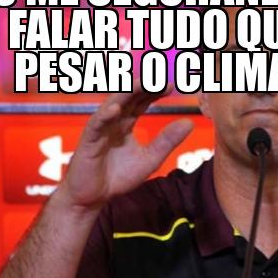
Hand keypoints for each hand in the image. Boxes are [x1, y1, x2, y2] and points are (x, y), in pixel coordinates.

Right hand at [57, 85, 192, 210]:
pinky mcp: (88, 142)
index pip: (141, 101)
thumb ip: (167, 141)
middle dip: (143, 86)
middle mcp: (112, 121)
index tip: (171, 85)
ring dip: (126, 93)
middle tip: (161, 79)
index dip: (154, 91)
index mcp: (126, 123)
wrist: (94, 198)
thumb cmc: (118, 176)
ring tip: (142, 83)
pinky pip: (96, 125)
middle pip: (128, 97)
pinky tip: (116, 109)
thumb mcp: (150, 159)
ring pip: (112, 105)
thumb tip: (189, 122)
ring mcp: (100, 129)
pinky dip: (105, 116)